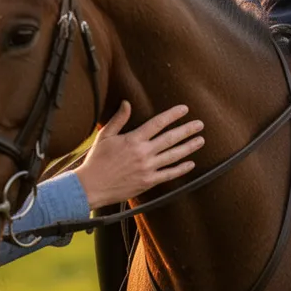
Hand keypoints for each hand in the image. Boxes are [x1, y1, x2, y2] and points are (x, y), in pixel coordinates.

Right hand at [74, 101, 203, 208]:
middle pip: (171, 138)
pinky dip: (181, 169)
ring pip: (174, 156)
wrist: (90, 187)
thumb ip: (119, 119)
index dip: (173, 115)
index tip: (185, 109)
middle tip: (200, 124)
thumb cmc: (96, 160)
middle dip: (187, 130)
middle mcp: (143, 153)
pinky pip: (168, 174)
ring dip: (189, 147)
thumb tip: (127, 103)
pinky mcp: (148, 181)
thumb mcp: (105, 136)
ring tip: (201, 140)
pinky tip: (190, 164)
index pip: (158, 123)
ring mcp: (147, 168)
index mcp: (133, 139)